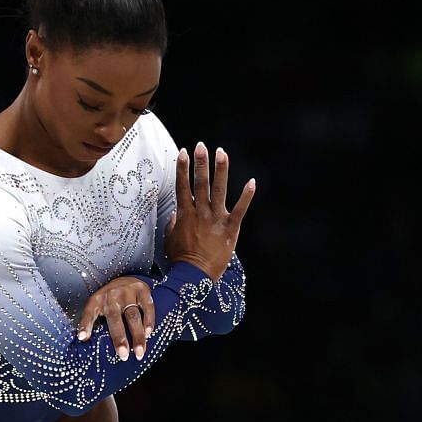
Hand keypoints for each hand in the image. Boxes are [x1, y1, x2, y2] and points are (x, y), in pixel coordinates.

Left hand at [76, 275, 154, 360]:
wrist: (127, 277)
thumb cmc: (110, 299)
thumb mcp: (98, 306)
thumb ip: (94, 322)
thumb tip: (86, 341)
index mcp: (97, 300)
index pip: (89, 312)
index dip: (85, 325)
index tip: (82, 338)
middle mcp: (112, 295)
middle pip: (115, 318)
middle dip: (119, 338)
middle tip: (123, 355)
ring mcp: (128, 292)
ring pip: (133, 316)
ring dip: (137, 336)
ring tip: (139, 352)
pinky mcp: (143, 291)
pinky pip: (147, 308)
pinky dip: (149, 321)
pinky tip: (148, 334)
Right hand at [163, 141, 254, 281]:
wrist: (194, 275)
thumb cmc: (180, 259)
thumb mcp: (169, 240)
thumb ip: (171, 225)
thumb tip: (173, 213)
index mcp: (185, 214)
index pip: (182, 186)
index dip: (182, 168)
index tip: (182, 153)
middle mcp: (200, 212)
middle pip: (200, 182)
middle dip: (200, 162)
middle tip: (201, 145)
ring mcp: (216, 219)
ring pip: (219, 190)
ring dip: (220, 170)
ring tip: (221, 152)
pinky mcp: (230, 228)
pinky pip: (240, 210)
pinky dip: (247, 196)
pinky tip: (252, 181)